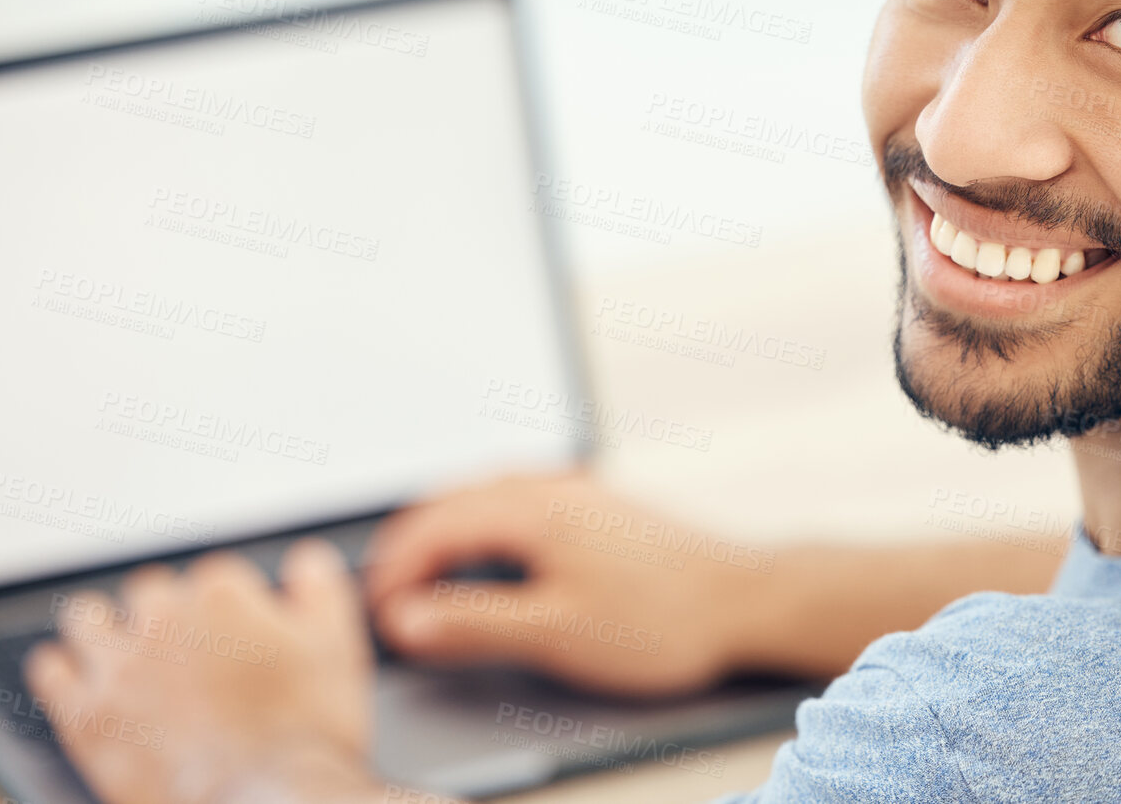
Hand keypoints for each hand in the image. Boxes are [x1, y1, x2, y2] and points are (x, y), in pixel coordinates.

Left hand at [24, 538, 381, 803]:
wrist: (268, 801)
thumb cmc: (305, 733)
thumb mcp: (339, 648)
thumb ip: (320, 590)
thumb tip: (305, 562)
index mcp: (222, 594)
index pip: (214, 576)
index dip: (228, 608)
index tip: (234, 635)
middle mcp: (162, 618)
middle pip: (148, 591)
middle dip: (164, 614)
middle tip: (182, 650)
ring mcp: (118, 666)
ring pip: (88, 616)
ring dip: (102, 628)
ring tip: (116, 648)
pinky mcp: (86, 716)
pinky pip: (50, 670)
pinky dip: (61, 669)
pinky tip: (73, 676)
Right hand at [365, 472, 772, 697]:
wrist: (745, 598)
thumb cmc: (660, 619)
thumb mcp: (556, 632)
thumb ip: (475, 623)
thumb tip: (408, 619)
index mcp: (532, 511)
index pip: (436, 527)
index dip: (396, 569)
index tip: (376, 610)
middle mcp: (551, 487)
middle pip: (455, 500)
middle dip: (412, 543)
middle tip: (385, 588)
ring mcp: (578, 490)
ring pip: (488, 491)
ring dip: (447, 524)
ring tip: (424, 564)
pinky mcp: (599, 504)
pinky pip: (521, 494)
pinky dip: (485, 516)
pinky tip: (493, 540)